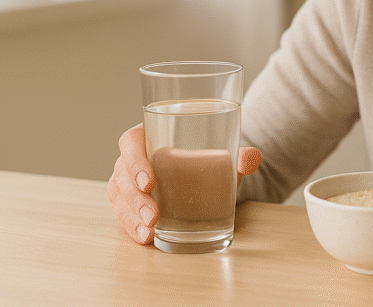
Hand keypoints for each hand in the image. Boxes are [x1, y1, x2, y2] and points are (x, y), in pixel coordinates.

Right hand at [106, 123, 261, 244]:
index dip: (135, 161)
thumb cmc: (207, 158)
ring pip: (119, 197)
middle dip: (135, 198)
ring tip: (150, 232)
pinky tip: (145, 238)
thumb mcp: (222, 155)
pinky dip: (131, 227)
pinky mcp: (129, 201)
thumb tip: (253, 157)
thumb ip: (239, 155)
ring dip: (131, 216)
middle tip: (154, 216)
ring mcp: (127, 180)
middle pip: (122, 174)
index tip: (150, 182)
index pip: (131, 142)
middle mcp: (133, 157)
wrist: (207, 176)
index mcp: (150, 134)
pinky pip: (122, 213)